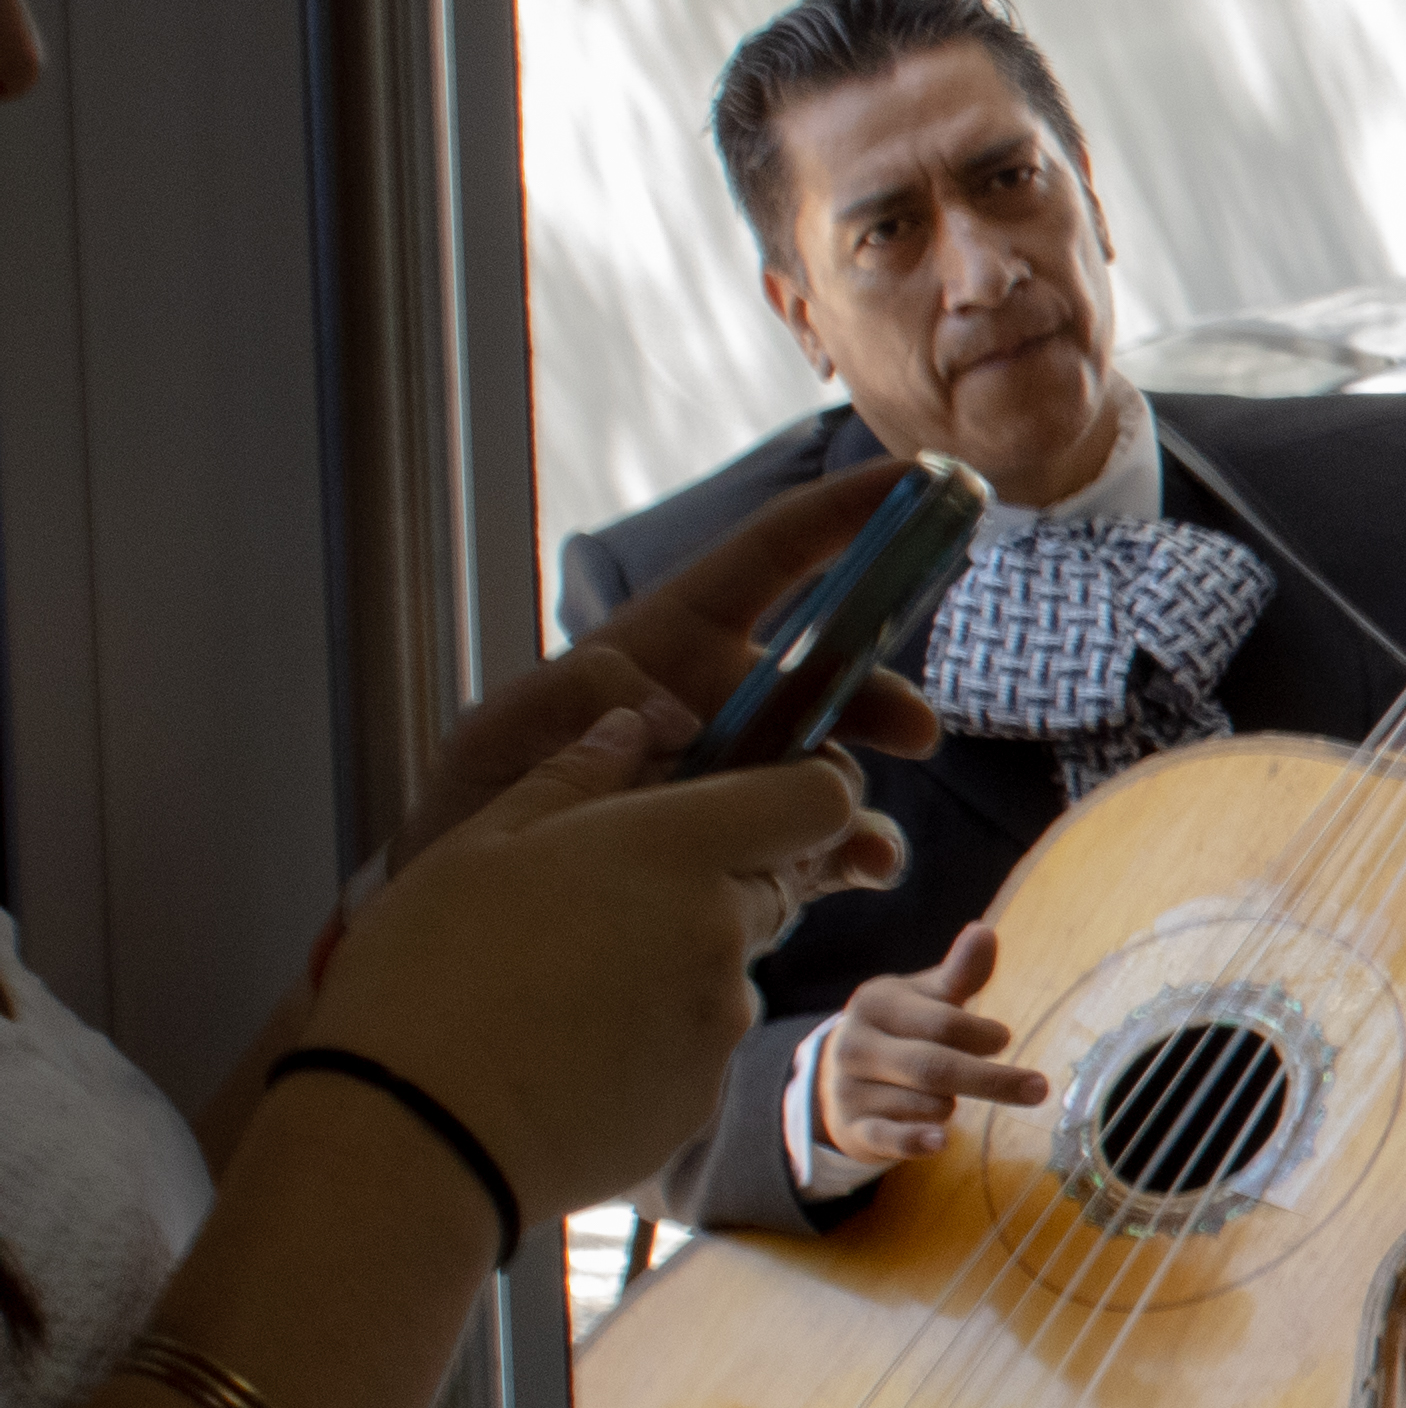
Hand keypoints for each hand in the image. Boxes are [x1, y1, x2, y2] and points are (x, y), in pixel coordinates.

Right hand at [297, 717, 869, 1218]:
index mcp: (673, 851)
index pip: (818, 799)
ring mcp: (721, 1022)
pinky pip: (695, 1045)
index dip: (798, 791)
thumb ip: (571, 778)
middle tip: (605, 902)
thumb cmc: (425, 974)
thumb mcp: (475, 847)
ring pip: (724, 967)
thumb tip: (631, 728)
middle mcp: (721, 931)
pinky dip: (650, 1040)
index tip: (745, 799)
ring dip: (671, 962)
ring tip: (561, 989)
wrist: (413, 1135)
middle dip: (710, 880)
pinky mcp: (704, 1096)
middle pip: (766, 884)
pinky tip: (565, 1051)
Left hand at [407, 469, 943, 854]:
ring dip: (856, 795)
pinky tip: (865, 867)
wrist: (482, 927)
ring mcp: (746, 774)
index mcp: (671, 642)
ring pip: (834, 765)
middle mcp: (724, 701)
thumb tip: (670, 709)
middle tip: (915, 733)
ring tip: (855, 841)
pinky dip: (859, 852)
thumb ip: (563, 698)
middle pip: (829, 675)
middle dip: (881, 697)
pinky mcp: (760, 844)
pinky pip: (829, 841)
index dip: (848, 512)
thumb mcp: (491, 738)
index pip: (772, 556)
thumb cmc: (475, 812)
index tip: (927, 480)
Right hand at [810, 927, 1047, 1175]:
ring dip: (951, 1106)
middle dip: (992, 1079)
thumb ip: (960, 974)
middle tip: (1039, 1088)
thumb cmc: (900, 1031)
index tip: (1003, 1039)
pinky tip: (940, 1141)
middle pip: (934, 1067)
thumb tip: (985, 931)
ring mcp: (849, 1090)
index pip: (940, 1022)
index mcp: (875, 1004)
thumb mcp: (925, 999)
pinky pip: (887, 1138)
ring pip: (925, 1104)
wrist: (838, 1079)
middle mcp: (855, 1045)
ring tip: (945, 1097)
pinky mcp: (854, 1129)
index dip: (979, 1034)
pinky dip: (915, 1142)